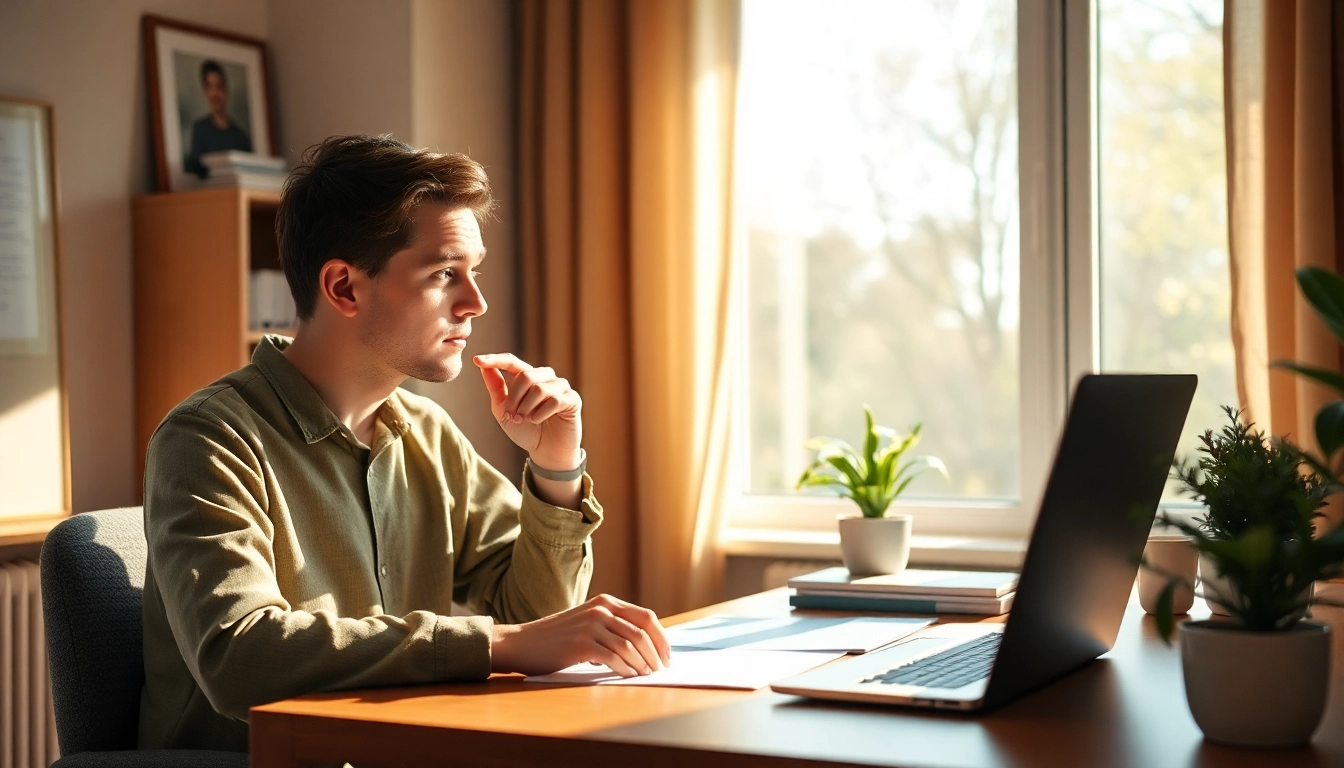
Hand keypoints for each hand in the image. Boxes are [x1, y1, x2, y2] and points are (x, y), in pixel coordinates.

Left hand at [474, 353, 581, 469]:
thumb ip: (496, 388)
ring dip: (526, 407)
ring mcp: (560, 387)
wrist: (546, 452)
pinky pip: (555, 400)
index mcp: (528, 377)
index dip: (495, 360)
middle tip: (511, 416)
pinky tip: (537, 421)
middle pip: (525, 375)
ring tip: (524, 420)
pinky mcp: (572, 399)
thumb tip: (483, 366)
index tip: (477, 360)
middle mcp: (545, 378)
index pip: (512, 362)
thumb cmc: (526, 430)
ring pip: (539, 387)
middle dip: (514, 398)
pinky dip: (541, 413)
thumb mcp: (504, 410)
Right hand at [491, 594, 671, 676]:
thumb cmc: (556, 638)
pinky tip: (627, 676)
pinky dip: (625, 669)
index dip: (662, 638)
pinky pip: (614, 658)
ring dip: (642, 664)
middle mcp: (601, 610)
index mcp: (605, 602)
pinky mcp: (581, 644)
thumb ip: (612, 627)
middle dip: (657, 653)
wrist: (521, 643)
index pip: (646, 616)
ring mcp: (591, 625)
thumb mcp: (587, 622)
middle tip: (660, 670)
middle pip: (643, 631)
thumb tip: (645, 648)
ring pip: (631, 646)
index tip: (667, 656)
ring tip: (644, 675)